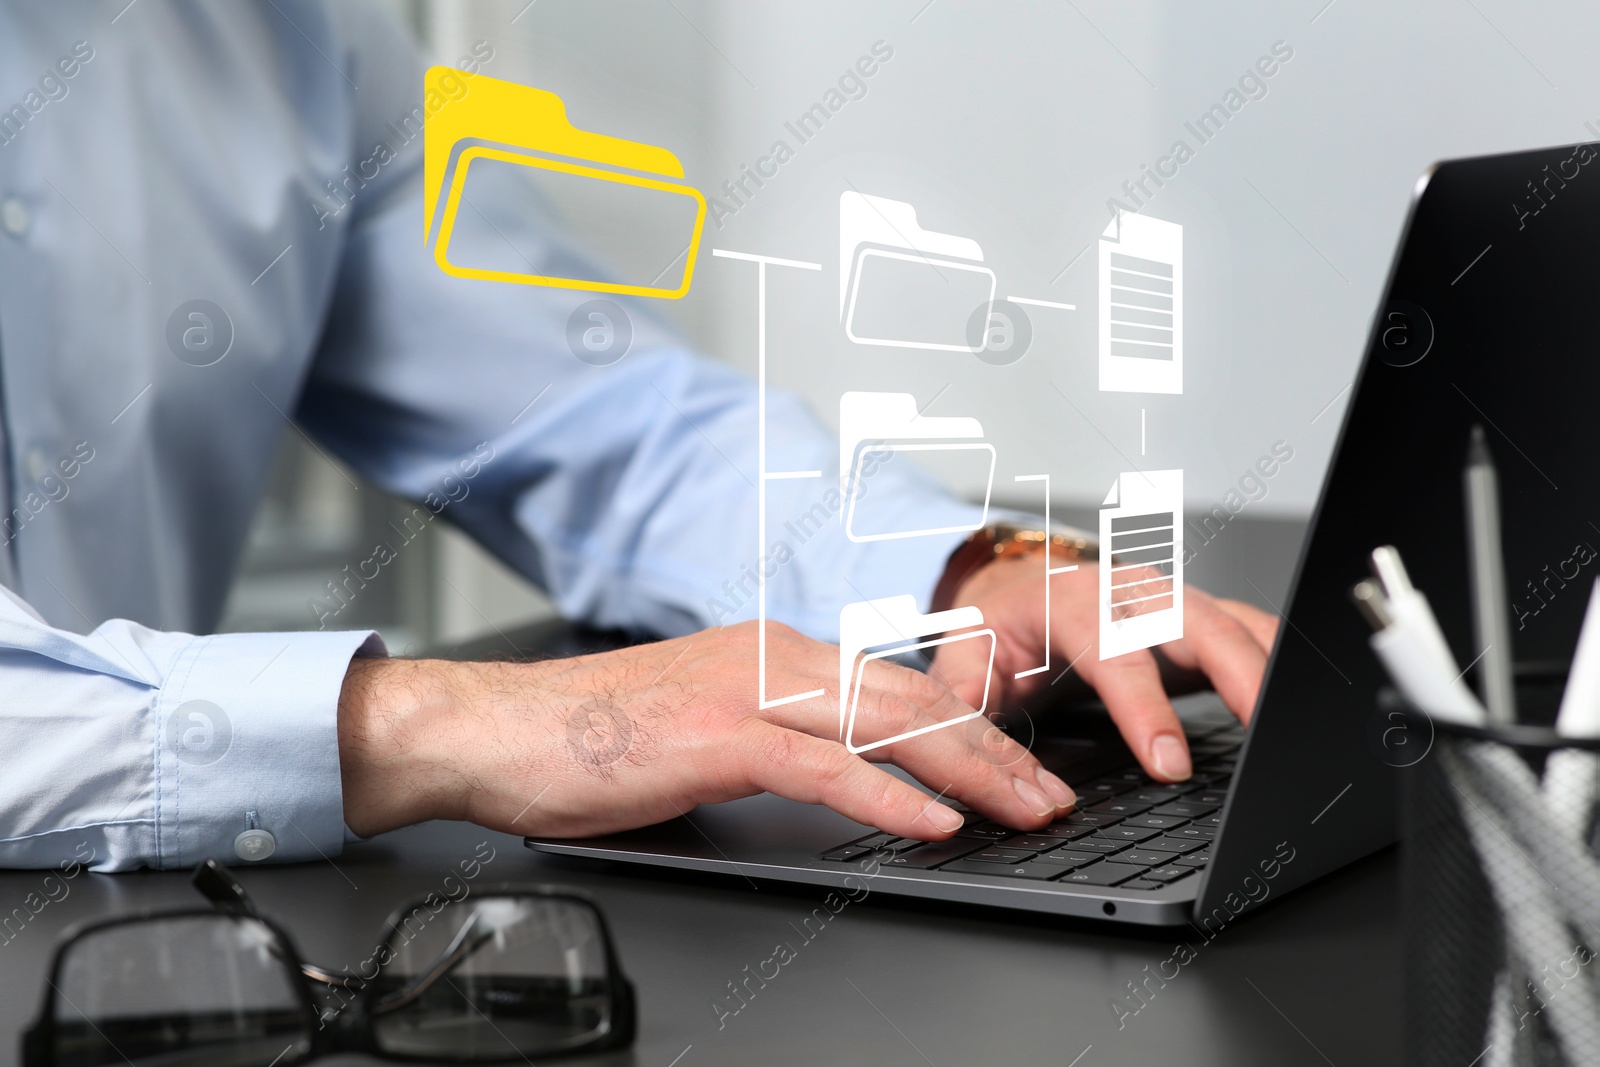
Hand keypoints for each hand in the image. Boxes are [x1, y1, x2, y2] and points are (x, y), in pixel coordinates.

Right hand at [337, 620, 1077, 843]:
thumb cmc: (588, 738)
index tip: (1015, 767)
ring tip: (1027, 810)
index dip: (968, 729)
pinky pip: (824, 766)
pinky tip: (934, 825)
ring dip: (970, 772)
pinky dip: (889, 797)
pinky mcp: (718, 735)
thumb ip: (772, 739)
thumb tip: (833, 776)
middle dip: (995, 751)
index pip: (895, 687)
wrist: (496, 730)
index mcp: (772, 652)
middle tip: (1052, 794)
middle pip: (912, 700)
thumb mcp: (701, 729)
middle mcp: (773, 656)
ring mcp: (748, 689)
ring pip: (887, 725)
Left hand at [930, 556, 1277, 782]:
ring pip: (1234, 622)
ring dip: (1270, 666)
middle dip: (1236, 673)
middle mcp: (1129, 591)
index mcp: (1070, 600)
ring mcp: (1172, 598)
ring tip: (1299, 719)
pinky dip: (1282, 660)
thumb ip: (963, 701)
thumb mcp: (963, 658)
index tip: (1167, 763)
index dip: (1143, 707)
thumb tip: (969, 749)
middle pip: (1195, 622)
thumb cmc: (1000, 628)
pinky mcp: (1200, 614)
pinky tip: (1304, 696)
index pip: (1114, 651)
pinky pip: (1251, 630)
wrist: (1018, 586)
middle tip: (1264, 730)